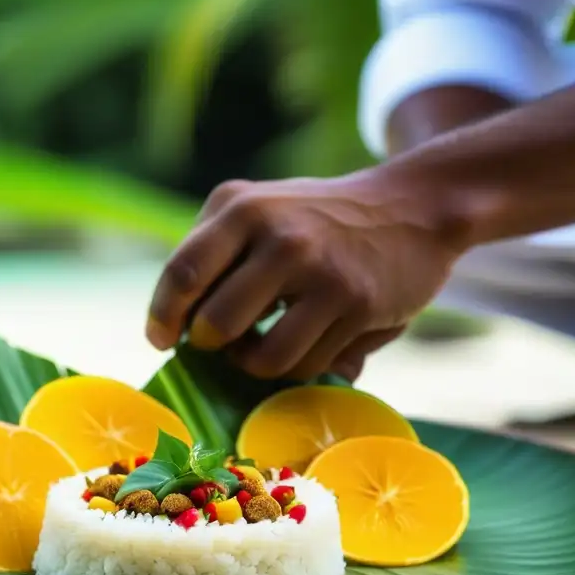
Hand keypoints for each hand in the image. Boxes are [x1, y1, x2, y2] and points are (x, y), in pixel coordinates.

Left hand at [145, 169, 466, 380]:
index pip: (183, 272)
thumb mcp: (260, 208)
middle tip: (219, 343)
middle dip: (209, 345)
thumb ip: (214, 252)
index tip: (162, 338)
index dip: (163, 316)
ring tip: (260, 348)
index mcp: (243, 208)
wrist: (411, 207)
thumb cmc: (318, 218)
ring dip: (252, 365)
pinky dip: (297, 367)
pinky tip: (306, 344)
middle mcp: (279, 235)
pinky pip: (305, 364)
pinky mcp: (356, 304)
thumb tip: (173, 324)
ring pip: (260, 357)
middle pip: (215, 324)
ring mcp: (320, 271)